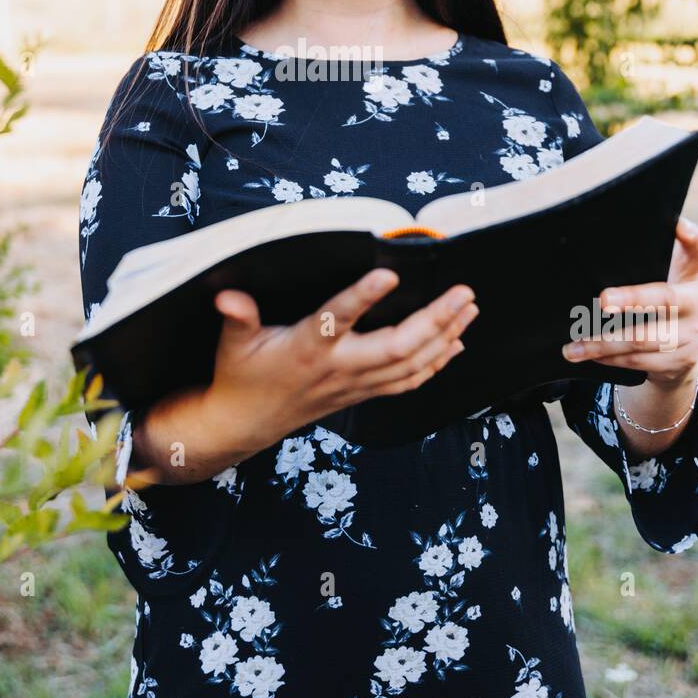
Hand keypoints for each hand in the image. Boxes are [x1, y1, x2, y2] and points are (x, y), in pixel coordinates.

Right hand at [207, 268, 479, 449]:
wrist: (246, 423)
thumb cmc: (241, 374)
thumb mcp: (232, 343)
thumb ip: (236, 317)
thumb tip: (227, 297)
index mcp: (307, 348)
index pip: (337, 320)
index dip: (362, 298)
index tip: (388, 274)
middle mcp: (338, 368)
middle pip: (396, 348)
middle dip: (434, 320)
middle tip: (463, 292)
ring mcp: (355, 384)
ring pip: (411, 366)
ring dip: (445, 337)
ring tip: (470, 309)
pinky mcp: (363, 393)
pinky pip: (409, 382)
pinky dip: (437, 364)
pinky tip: (456, 344)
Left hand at [561, 216, 697, 388]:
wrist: (679, 353)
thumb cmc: (654, 306)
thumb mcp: (656, 282)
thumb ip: (639, 268)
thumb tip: (585, 258)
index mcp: (688, 274)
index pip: (696, 249)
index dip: (689, 237)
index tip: (677, 224)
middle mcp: (697, 301)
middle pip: (665, 298)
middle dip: (632, 299)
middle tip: (602, 300)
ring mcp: (694, 333)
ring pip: (644, 338)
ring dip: (603, 343)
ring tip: (573, 347)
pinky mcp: (684, 360)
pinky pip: (641, 362)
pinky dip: (610, 359)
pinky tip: (590, 356)